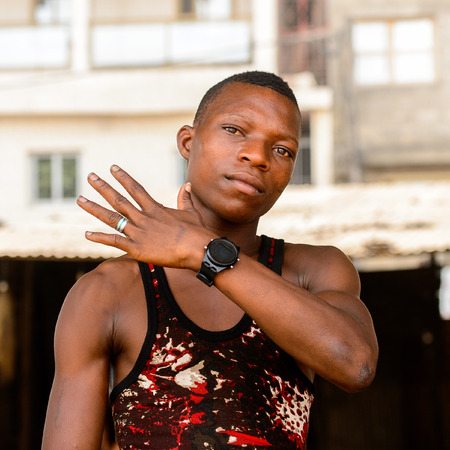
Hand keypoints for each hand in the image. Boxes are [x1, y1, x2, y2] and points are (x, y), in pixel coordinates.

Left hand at [77, 165, 207, 268]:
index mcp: (155, 208)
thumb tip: (186, 186)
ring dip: (95, 208)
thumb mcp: (190, 212)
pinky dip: (100, 238)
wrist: (196, 248)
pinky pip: (114, 241)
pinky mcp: (136, 248)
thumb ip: (185, 199)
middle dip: (103, 187)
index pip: (135, 189)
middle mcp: (143, 217)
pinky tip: (86, 234)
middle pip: (119, 200)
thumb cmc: (196, 231)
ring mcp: (138, 232)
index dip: (123, 178)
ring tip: (80, 199)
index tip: (112, 168)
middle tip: (90, 176)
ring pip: (112, 218)